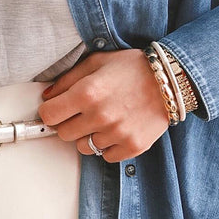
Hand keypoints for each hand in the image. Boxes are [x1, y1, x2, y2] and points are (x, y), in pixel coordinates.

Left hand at [37, 49, 170, 162]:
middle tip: (81, 112)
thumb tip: (47, 97)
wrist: (170, 80)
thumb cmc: (132, 68)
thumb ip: (67, 79)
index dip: (49, 111)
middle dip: (67, 123)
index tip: (55, 109)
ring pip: (84, 147)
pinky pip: (106, 156)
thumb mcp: (96, 62)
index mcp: (87, 93)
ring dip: (88, 135)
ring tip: (103, 119)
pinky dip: (107, 146)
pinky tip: (115, 129)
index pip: (49, 115)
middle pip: (63, 134)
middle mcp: (100, 116)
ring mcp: (117, 133)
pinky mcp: (133, 146)